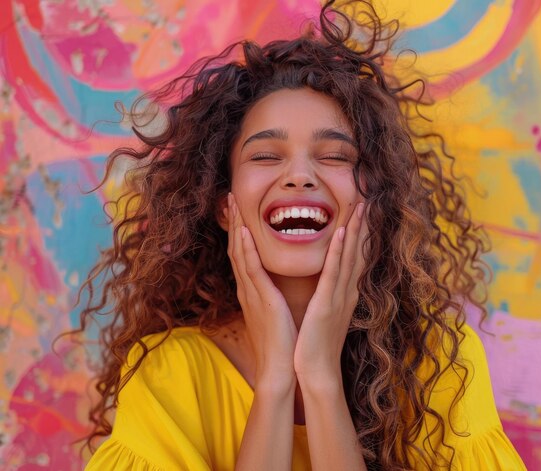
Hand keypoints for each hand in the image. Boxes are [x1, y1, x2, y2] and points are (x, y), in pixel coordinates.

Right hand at [226, 193, 297, 390]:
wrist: (281, 367)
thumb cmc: (281, 341)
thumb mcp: (273, 310)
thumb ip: (269, 293)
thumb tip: (273, 280)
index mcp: (252, 290)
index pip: (242, 253)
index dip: (238, 229)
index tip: (237, 208)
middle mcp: (247, 288)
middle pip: (236, 247)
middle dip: (233, 222)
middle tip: (230, 197)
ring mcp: (251, 293)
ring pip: (240, 253)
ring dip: (237, 228)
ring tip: (233, 205)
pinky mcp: (261, 300)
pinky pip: (252, 271)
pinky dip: (247, 251)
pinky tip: (245, 233)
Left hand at [294, 202, 367, 385]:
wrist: (317, 371)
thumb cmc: (317, 344)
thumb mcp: (327, 314)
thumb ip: (330, 296)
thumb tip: (330, 283)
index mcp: (345, 293)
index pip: (355, 258)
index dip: (360, 234)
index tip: (363, 212)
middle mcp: (347, 291)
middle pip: (357, 252)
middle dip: (362, 225)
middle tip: (367, 199)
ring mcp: (339, 296)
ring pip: (349, 256)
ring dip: (355, 230)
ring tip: (360, 206)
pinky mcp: (327, 303)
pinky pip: (333, 272)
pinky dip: (339, 250)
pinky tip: (341, 232)